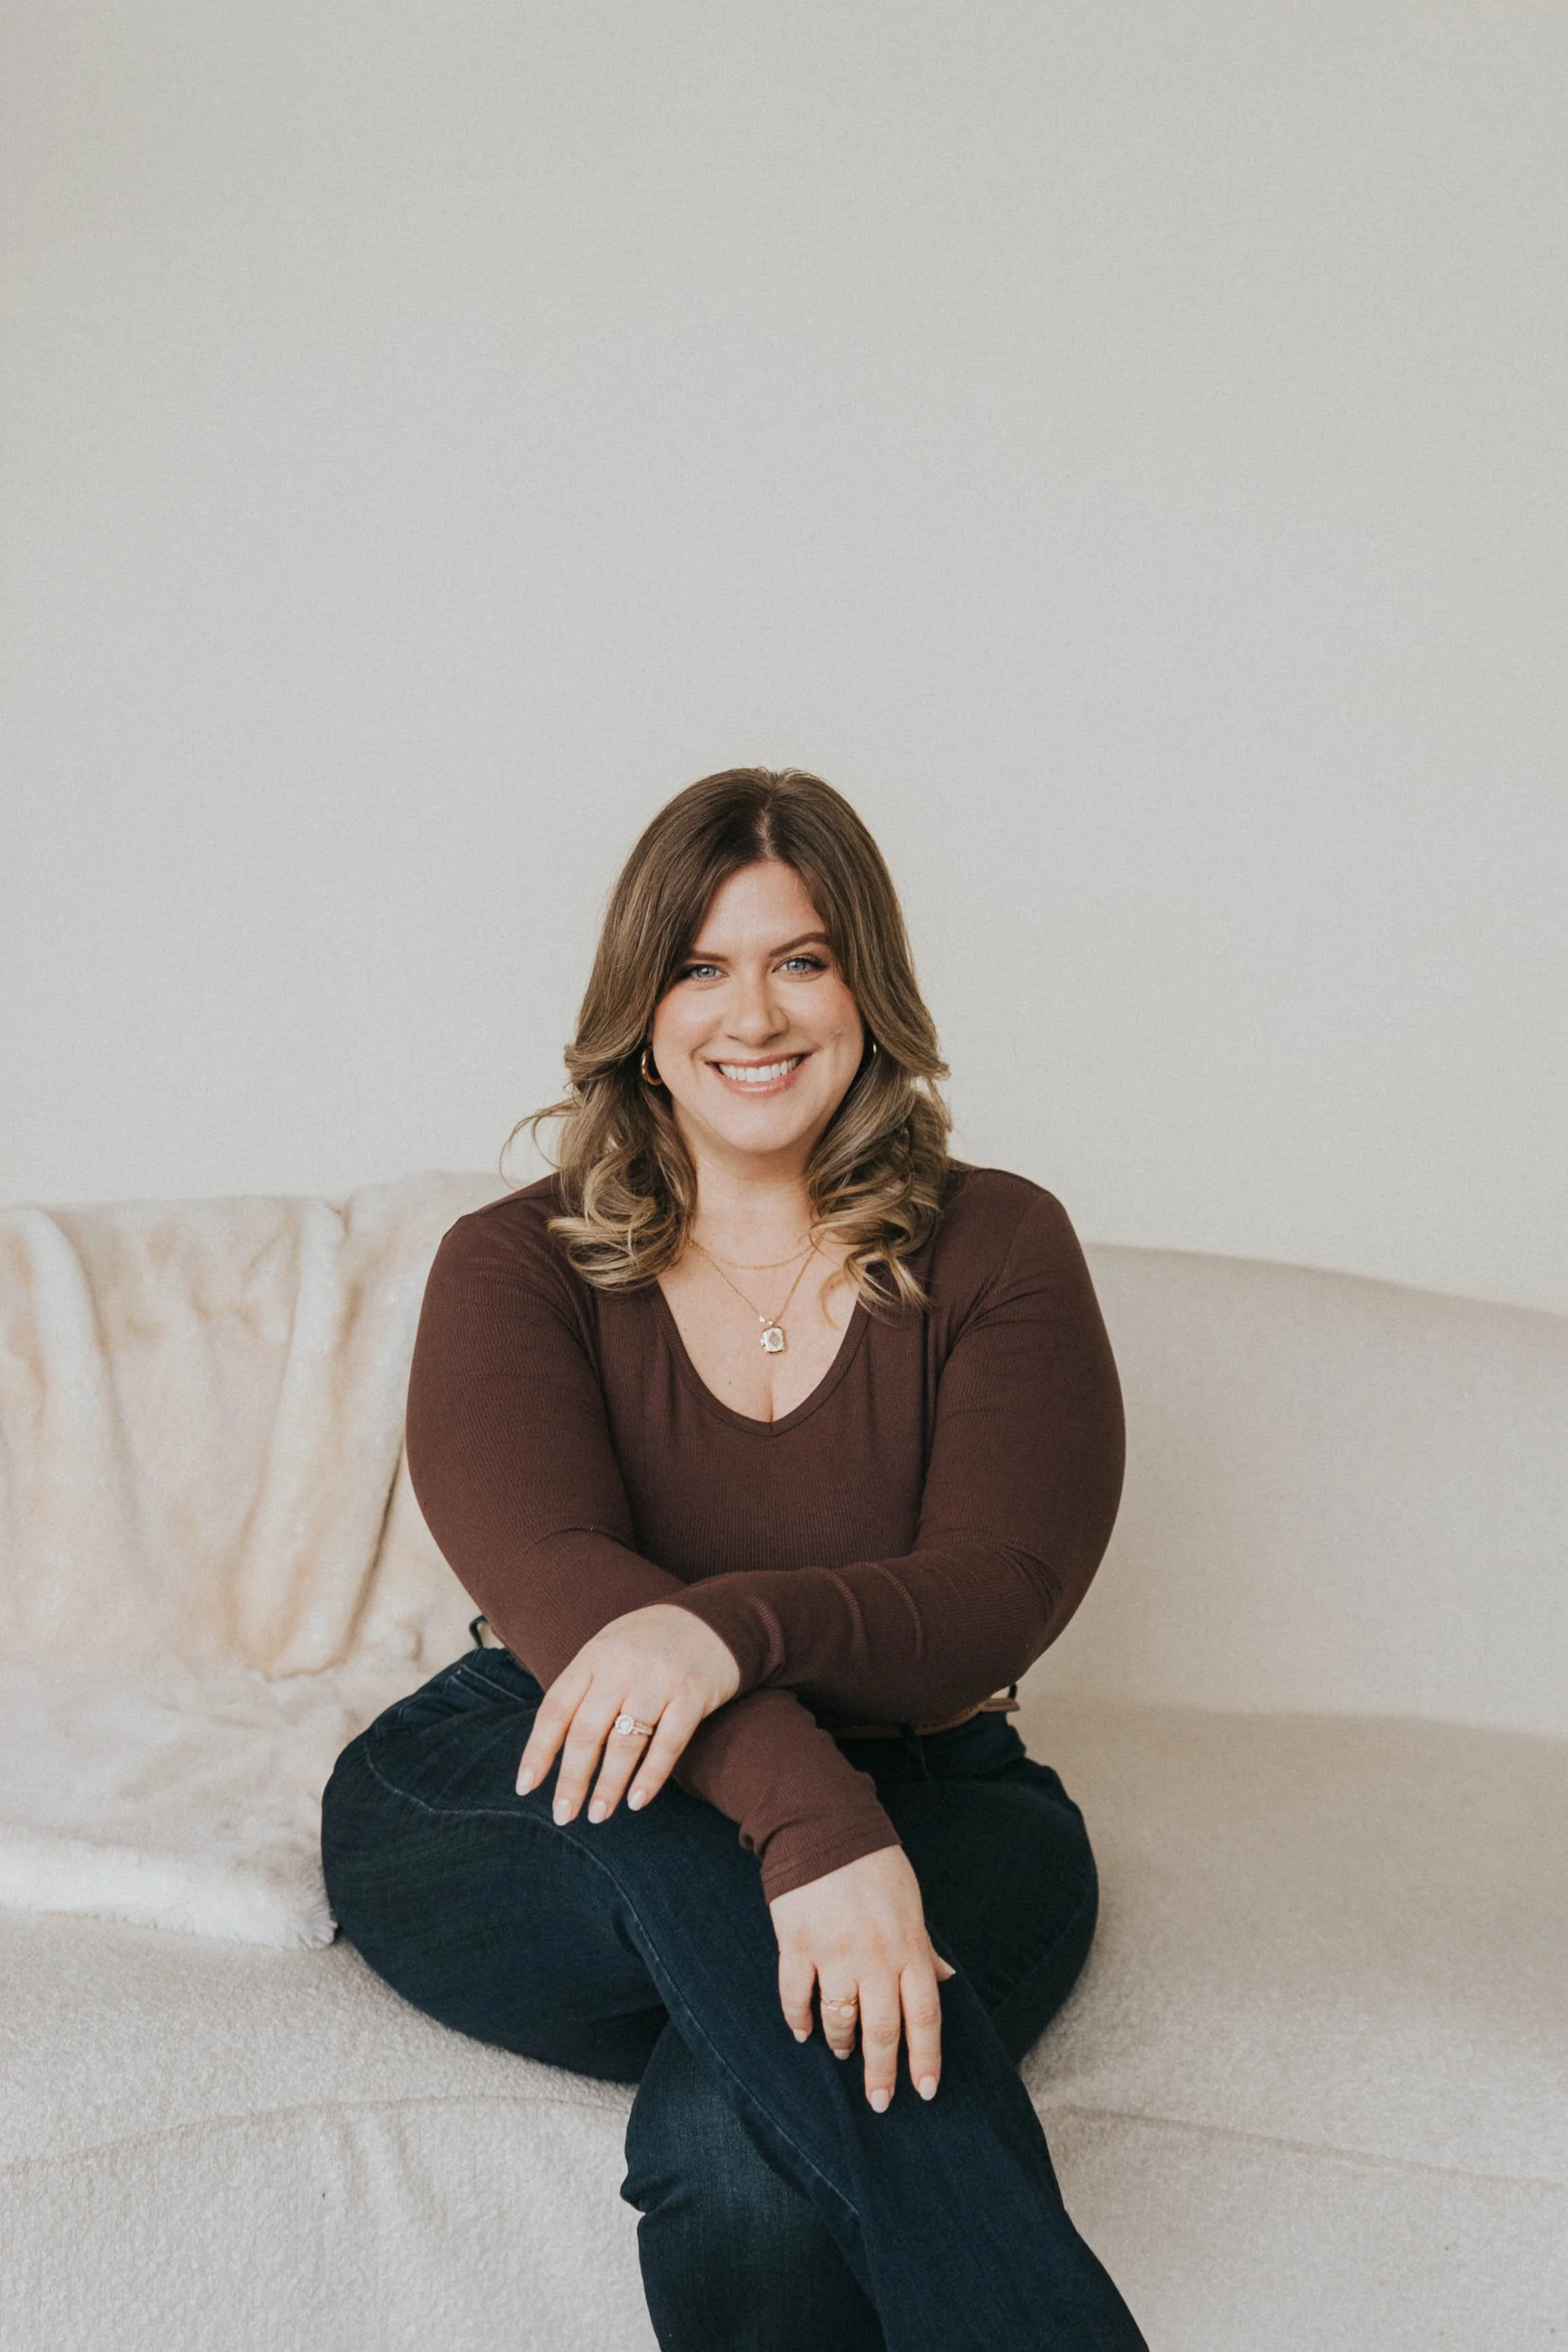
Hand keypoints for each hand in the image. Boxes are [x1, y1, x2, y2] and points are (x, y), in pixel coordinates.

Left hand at [515, 1603, 740, 1822]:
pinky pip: (669, 1743)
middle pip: (587, 1731)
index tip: (525, 1787)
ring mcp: (658, 1680)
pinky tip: (637, 1801)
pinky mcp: (693, 1694)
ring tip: (597, 1815)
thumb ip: (584, 1688)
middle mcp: (621, 1667)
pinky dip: (651, 1776)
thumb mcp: (609, 1649)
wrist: (714, 1617)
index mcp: (594, 1656)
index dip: (538, 1750)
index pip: (556, 1708)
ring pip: (625, 1742)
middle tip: (563, 1815)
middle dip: (572, 1779)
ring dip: (608, 1785)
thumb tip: (551, 1746)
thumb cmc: (650, 1643)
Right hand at [770, 1845, 956, 2111]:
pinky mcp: (796, 1944)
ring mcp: (834, 1953)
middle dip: (883, 2073)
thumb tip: (948, 1982)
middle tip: (880, 2102)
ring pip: (840, 2019)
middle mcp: (875, 1957)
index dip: (926, 2058)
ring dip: (842, 2044)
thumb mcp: (911, 1904)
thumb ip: (925, 1948)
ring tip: (843, 2054)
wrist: (823, 1824)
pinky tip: (803, 2032)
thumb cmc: (874, 1865)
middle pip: (883, 2030)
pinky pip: (795, 1996)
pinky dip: (798, 2020)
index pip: (925, 2016)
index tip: (925, 2091)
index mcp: (908, 1947)